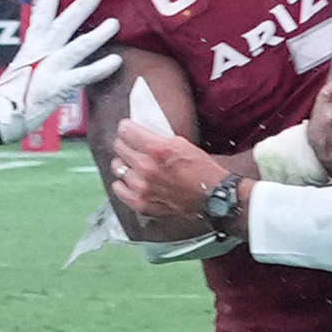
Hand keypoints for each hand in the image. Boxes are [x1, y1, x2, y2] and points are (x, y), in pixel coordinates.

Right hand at [0, 0, 120, 144]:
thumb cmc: (12, 94)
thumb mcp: (23, 67)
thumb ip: (38, 55)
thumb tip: (49, 45)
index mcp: (32, 46)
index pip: (41, 15)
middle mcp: (42, 52)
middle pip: (62, 24)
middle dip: (79, 7)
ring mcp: (50, 68)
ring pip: (78, 46)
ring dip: (97, 34)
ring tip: (115, 23)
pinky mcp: (58, 85)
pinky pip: (83, 75)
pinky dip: (100, 67)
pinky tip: (116, 61)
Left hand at [102, 95, 236, 243]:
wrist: (214, 197)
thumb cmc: (203, 170)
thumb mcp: (182, 143)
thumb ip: (158, 139)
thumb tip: (139, 133)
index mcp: (157, 149)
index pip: (125, 131)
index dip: (126, 128)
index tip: (128, 129)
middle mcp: (147, 168)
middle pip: (119, 148)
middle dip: (125, 143)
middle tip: (131, 144)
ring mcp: (142, 187)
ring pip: (117, 168)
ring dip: (124, 163)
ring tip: (132, 163)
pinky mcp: (141, 203)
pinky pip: (119, 189)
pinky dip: (122, 184)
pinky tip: (129, 180)